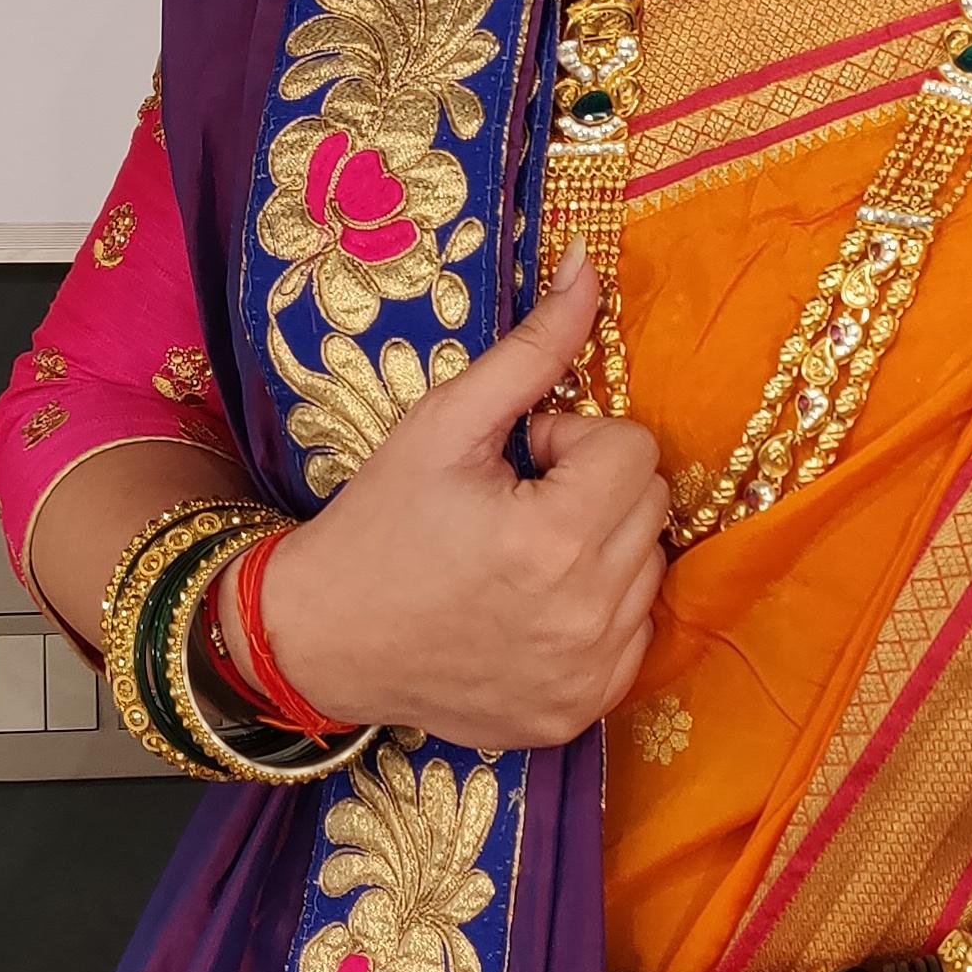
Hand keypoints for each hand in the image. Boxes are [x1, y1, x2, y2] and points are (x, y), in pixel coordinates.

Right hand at [253, 251, 668, 752]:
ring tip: (521, 554)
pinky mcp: (582, 710)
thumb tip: (593, 261)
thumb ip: (532, 347)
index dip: (571, 442)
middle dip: (593, 488)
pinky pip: (635, 633)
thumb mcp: (443, 424)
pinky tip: (532, 606)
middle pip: (651, 505)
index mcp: (555, 539)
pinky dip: (598, 610)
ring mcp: (589, 674)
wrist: (320, 639)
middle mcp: (586, 615)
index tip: (515, 463)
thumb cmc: (378, 524)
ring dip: (602, 546)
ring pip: (650, 566)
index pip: (634, 449)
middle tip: (515, 503)